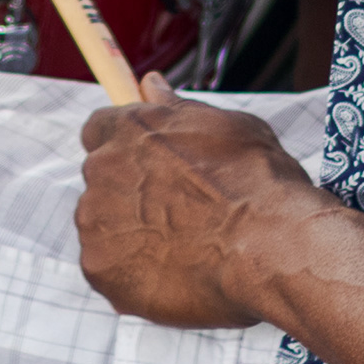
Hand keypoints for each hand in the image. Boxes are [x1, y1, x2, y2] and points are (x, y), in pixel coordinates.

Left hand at [73, 76, 331, 329]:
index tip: (145, 167)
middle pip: (101, 182)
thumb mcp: (227, 126)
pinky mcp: (100, 269)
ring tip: (185, 251)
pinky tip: (175, 277)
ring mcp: (95, 221)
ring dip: (132, 237)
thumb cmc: (259, 183)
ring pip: (104, 229)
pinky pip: (110, 271)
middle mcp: (102, 169)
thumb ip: (177, 108)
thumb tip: (151, 85)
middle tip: (180, 216)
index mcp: (129, 128)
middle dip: (130, 197)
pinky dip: (134, 278)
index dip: (123, 149)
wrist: (268, 246)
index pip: (99, 130)